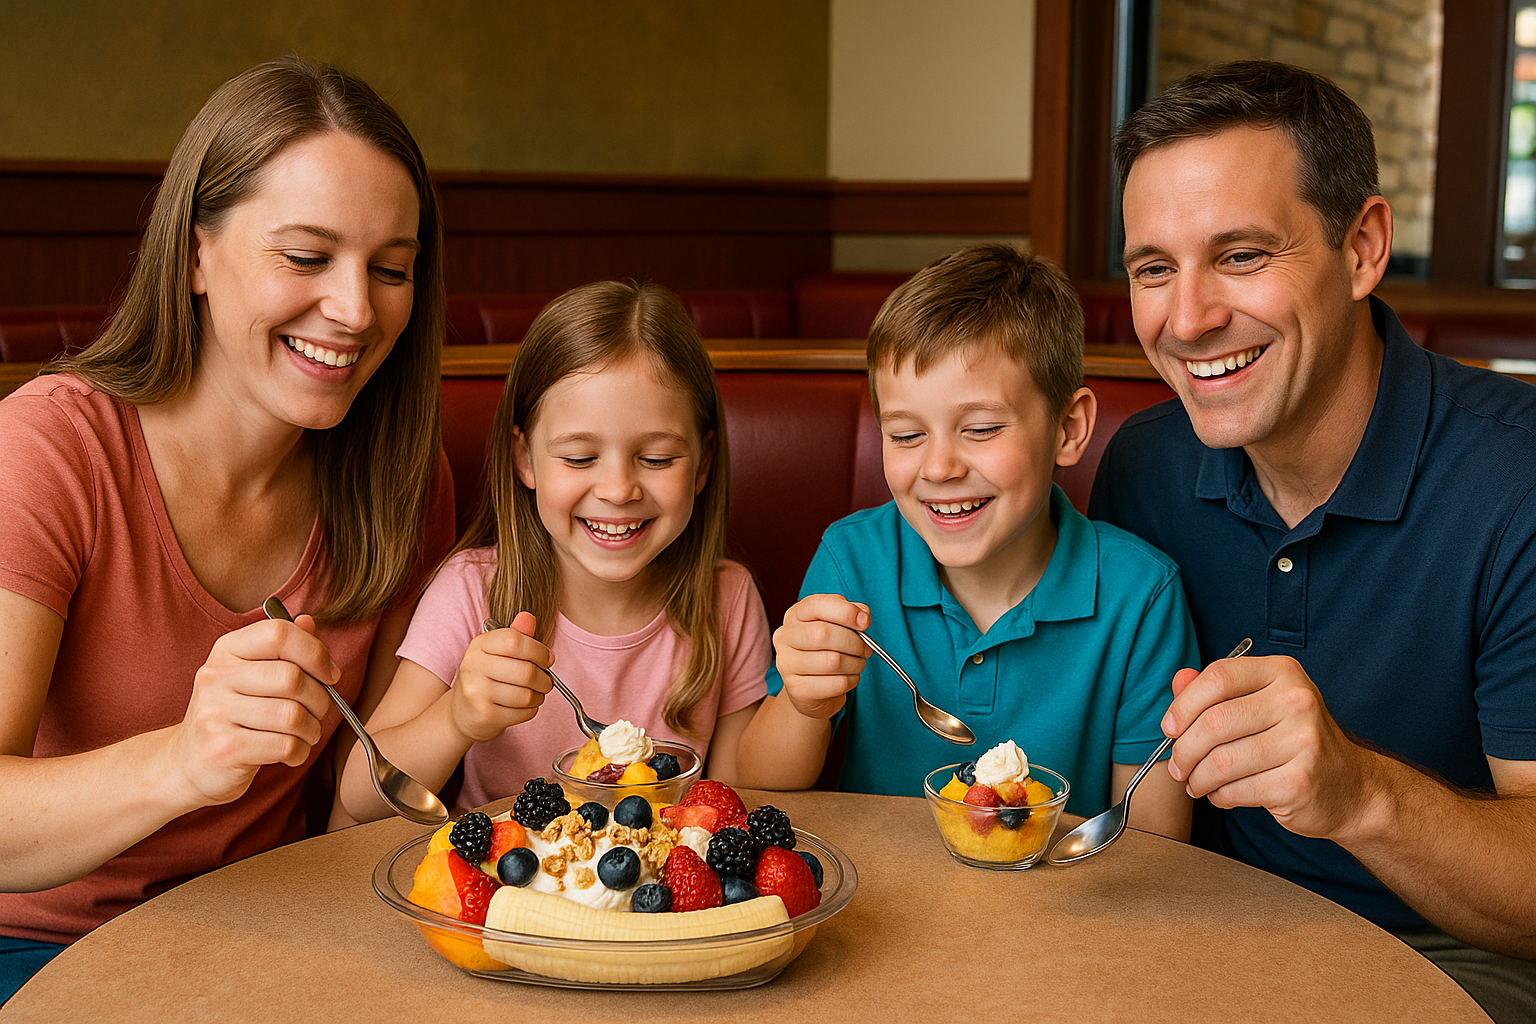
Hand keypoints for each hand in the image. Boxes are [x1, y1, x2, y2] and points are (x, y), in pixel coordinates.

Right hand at [170, 614, 338, 807]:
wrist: (188, 763)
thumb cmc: (231, 714)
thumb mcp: (251, 674)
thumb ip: (282, 648)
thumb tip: (308, 621)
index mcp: (226, 650)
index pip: (279, 633)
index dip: (315, 652)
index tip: (330, 674)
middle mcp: (216, 676)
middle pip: (292, 677)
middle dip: (320, 698)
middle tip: (319, 711)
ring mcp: (215, 713)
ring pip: (292, 715)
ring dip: (312, 729)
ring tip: (306, 733)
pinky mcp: (223, 749)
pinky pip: (284, 746)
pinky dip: (300, 752)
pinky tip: (292, 752)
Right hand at [450, 611, 552, 741]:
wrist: (462, 712)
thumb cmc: (486, 678)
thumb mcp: (497, 652)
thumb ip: (516, 635)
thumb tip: (529, 617)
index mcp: (479, 645)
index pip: (515, 641)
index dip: (539, 650)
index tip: (547, 659)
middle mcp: (473, 666)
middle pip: (526, 671)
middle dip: (544, 679)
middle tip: (546, 682)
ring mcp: (476, 692)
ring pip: (526, 695)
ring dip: (539, 696)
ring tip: (536, 694)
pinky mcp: (484, 715)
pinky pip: (522, 713)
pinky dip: (531, 710)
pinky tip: (524, 707)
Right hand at [772, 594, 870, 719]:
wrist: (811, 690)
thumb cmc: (826, 651)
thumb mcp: (835, 626)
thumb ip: (849, 614)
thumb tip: (863, 614)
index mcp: (794, 616)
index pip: (815, 606)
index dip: (844, 611)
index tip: (864, 622)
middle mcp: (785, 637)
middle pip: (824, 634)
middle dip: (854, 642)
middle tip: (865, 649)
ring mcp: (787, 664)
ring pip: (833, 661)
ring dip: (855, 663)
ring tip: (857, 663)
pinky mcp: (798, 689)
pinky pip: (836, 683)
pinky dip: (852, 680)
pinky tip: (849, 678)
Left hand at [1163, 654, 1371, 840]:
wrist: (1351, 787)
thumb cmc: (1296, 741)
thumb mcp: (1261, 703)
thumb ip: (1217, 691)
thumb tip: (1178, 680)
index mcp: (1283, 673)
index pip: (1217, 678)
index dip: (1183, 705)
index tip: (1170, 727)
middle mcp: (1297, 701)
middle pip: (1213, 722)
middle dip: (1184, 750)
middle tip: (1178, 765)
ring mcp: (1303, 742)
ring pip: (1220, 761)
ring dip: (1197, 778)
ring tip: (1197, 782)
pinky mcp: (1299, 782)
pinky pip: (1235, 790)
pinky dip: (1219, 796)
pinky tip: (1222, 794)